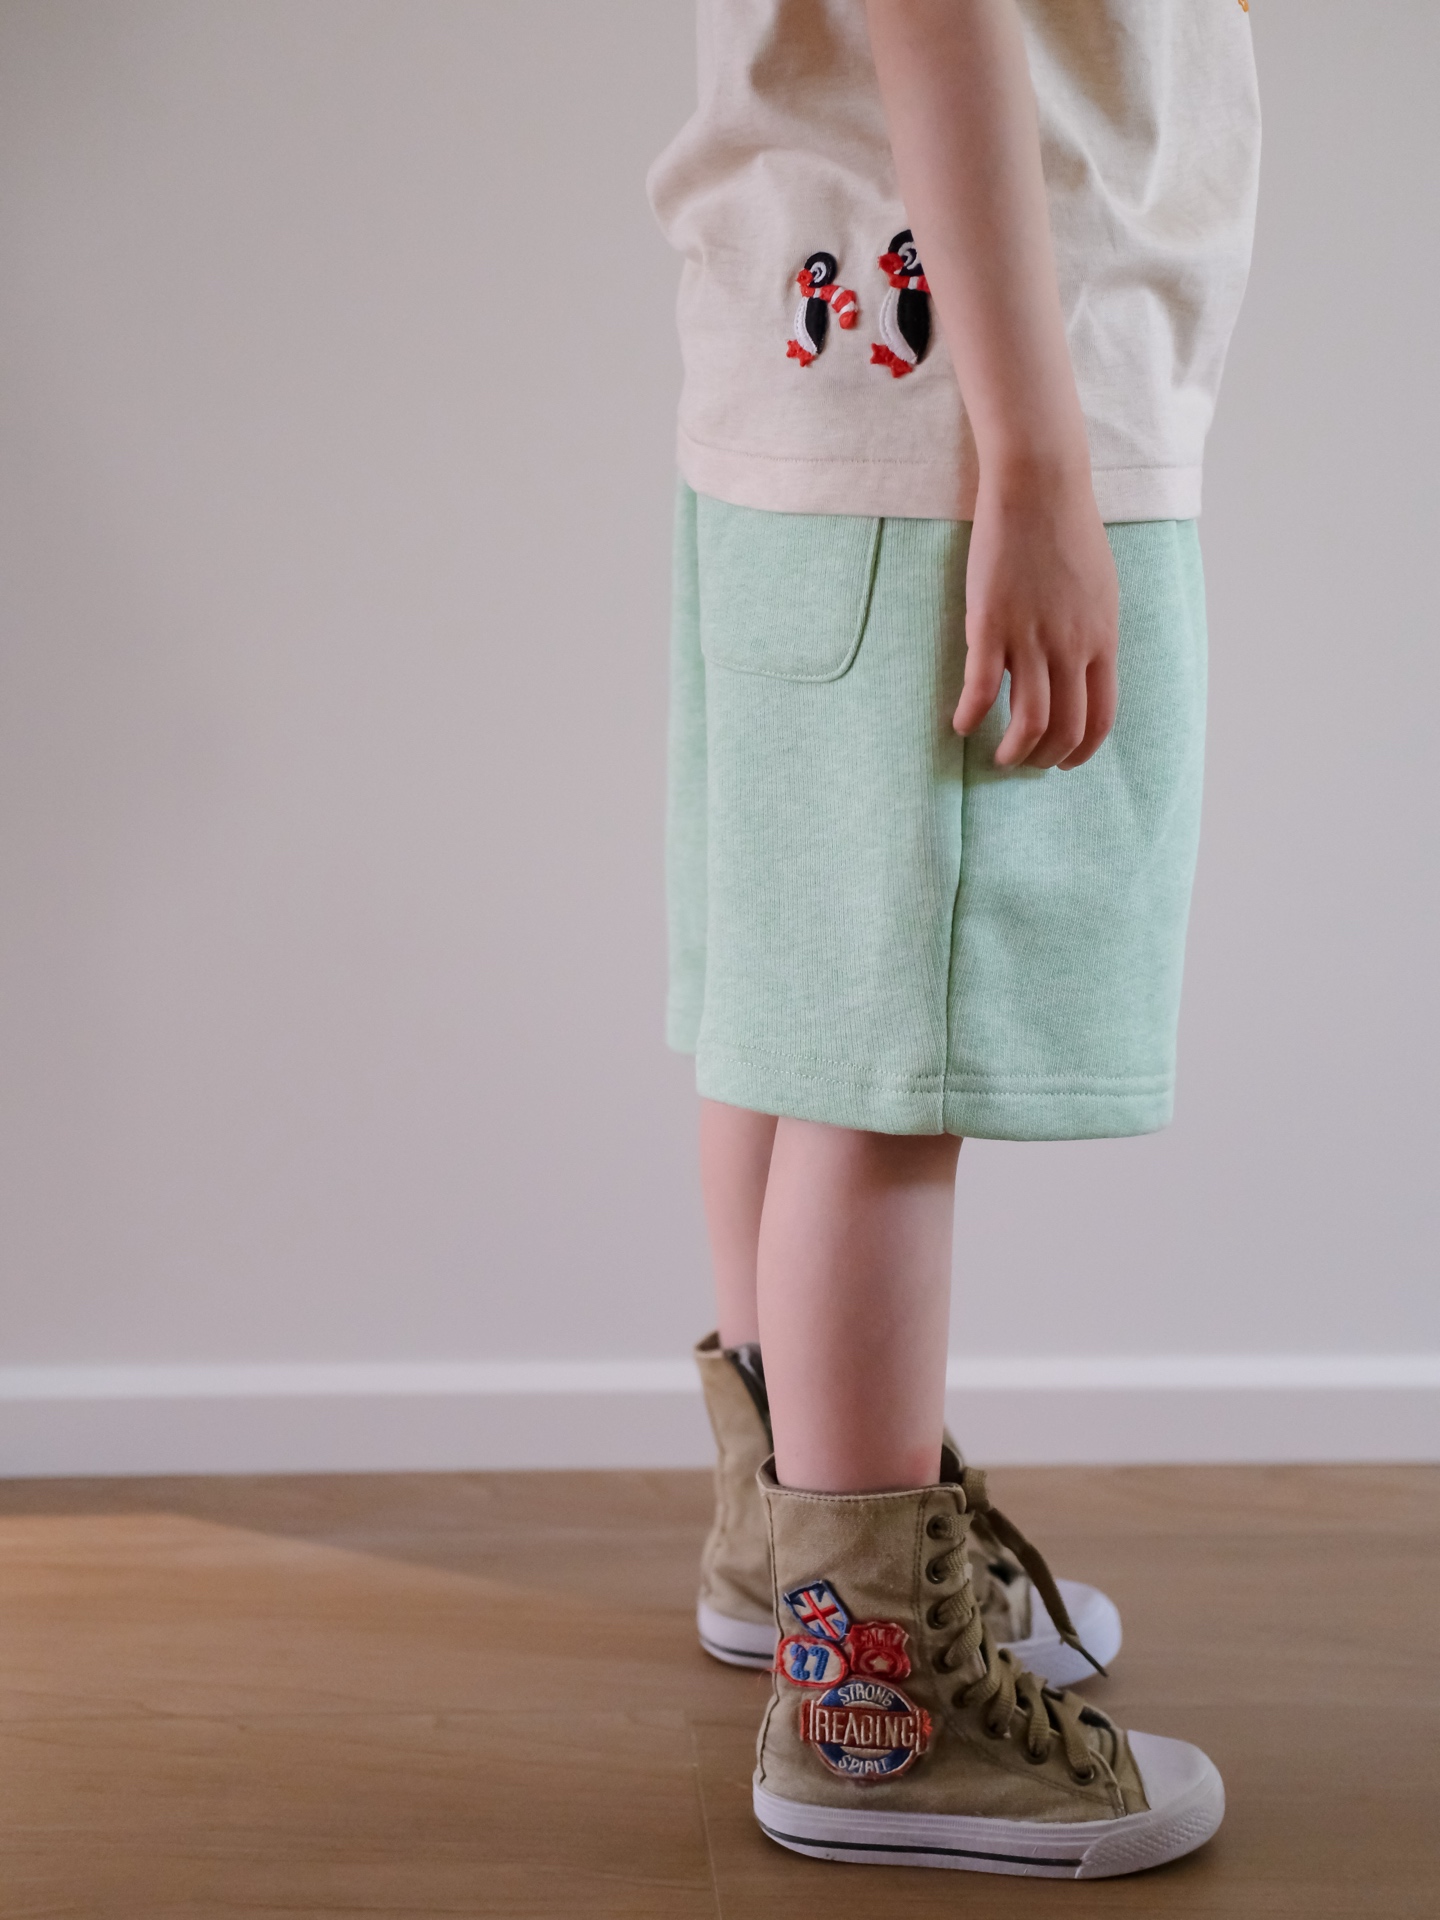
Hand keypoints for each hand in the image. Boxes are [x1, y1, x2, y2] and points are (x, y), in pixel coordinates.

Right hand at [952, 476, 1118, 770]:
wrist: (1040, 485)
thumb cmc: (1069, 530)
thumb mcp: (1100, 591)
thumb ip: (1092, 634)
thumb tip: (1082, 668)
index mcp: (1101, 641)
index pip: (1100, 719)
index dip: (1081, 752)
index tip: (1062, 761)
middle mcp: (1071, 648)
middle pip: (1065, 730)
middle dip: (1043, 759)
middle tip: (1023, 762)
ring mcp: (1032, 638)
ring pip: (1029, 722)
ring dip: (1012, 750)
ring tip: (997, 756)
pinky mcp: (991, 625)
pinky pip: (982, 690)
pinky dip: (969, 717)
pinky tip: (960, 724)